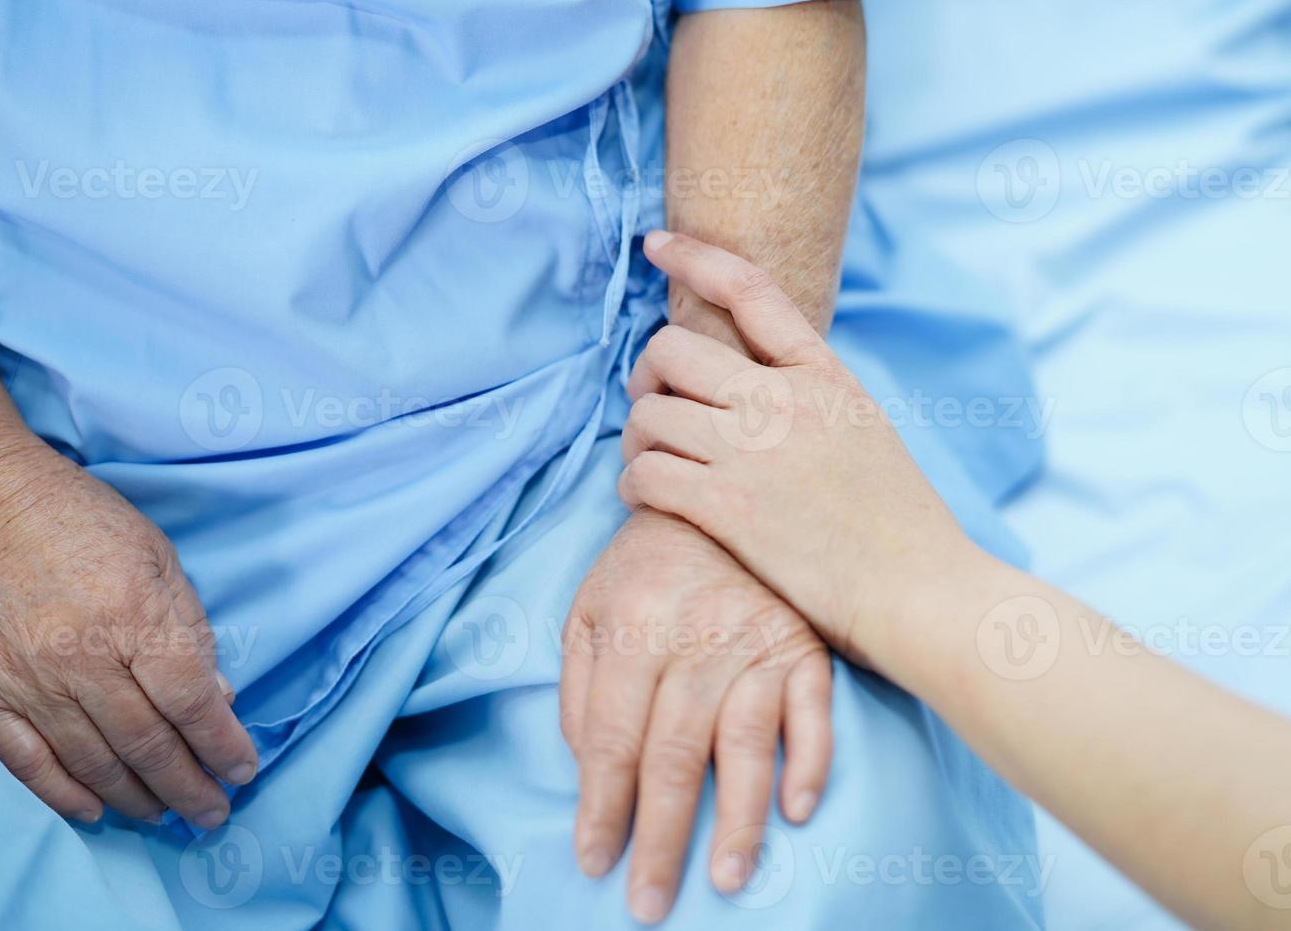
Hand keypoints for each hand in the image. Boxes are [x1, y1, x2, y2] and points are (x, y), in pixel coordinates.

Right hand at [0, 435, 256, 826]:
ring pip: (91, 761)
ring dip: (135, 797)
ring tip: (165, 814)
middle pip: (145, 744)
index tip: (243, 771)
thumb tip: (216, 696)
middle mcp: (79, 656)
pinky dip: (62, 793)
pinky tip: (94, 810)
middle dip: (188, 787)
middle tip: (213, 812)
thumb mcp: (157, 554)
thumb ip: (188, 627)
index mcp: (132, 614)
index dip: (222, 746)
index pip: (189, 702)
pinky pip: (24, 759)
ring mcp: (25, 677)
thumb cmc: (77, 516)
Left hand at [559, 507, 832, 923]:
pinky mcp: (804, 644)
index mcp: (632, 628)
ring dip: (739, 820)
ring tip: (728, 879)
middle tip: (651, 902)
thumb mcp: (587, 610)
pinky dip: (810, 761)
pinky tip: (799, 809)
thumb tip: (588, 771)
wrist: (717, 502)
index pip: (612, 739)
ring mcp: (756, 641)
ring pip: (745, 744)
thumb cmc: (642, 568)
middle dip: (661, 839)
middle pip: (674, 756)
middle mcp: (694, 638)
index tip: (596, 861)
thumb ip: (580, 689)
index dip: (602, 808)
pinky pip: (813, 711)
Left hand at [618, 230, 967, 664]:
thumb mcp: (863, 425)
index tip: (655, 244)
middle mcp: (782, 400)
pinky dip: (632, 483)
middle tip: (652, 404)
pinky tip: (647, 496)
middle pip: (671, 350)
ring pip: (647, 414)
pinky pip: (642, 472)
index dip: (694, 258)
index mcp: (822, 373)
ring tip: (652, 460)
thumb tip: (748, 378)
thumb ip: (808, 391)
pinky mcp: (725, 506)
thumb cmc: (897, 521)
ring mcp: (750, 451)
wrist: (919, 588)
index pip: (749, 289)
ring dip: (637, 437)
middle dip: (647, 376)